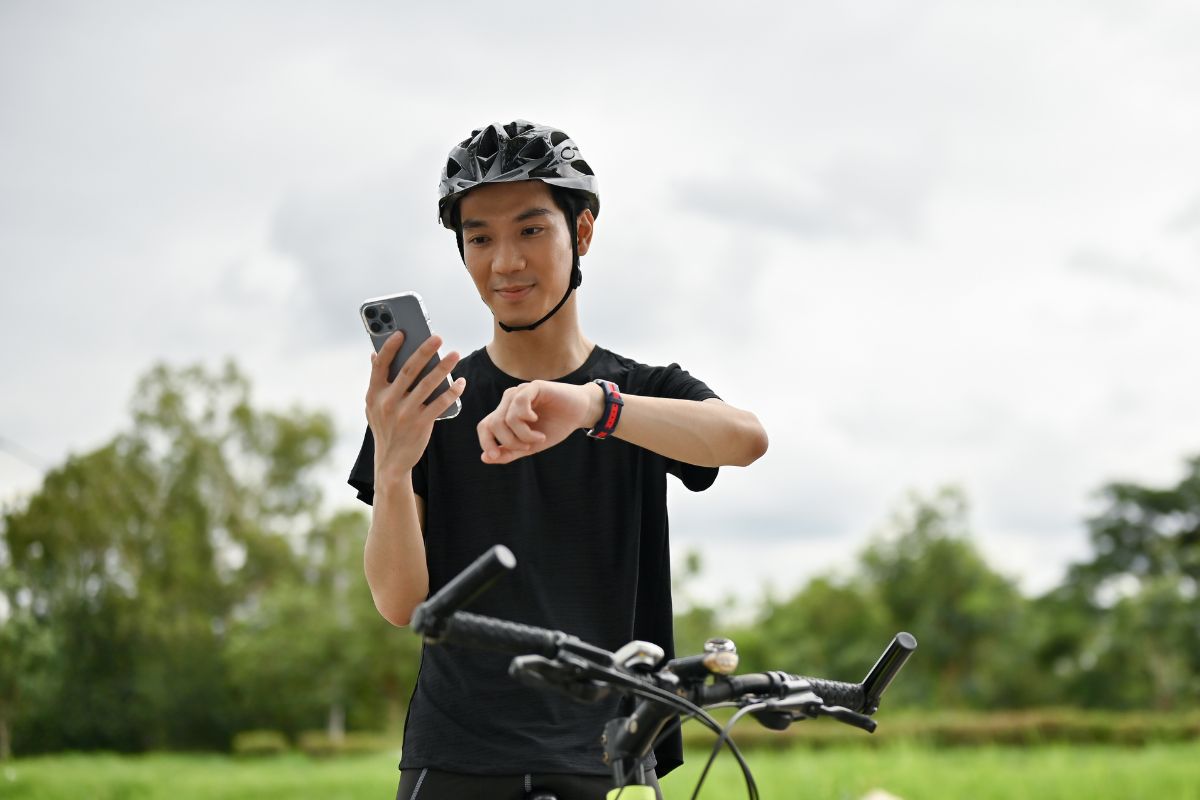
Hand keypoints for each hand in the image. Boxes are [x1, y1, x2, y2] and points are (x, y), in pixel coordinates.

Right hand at [365, 331, 465, 479]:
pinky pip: (440, 403)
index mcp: (374, 393)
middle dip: (425, 351)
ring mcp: (404, 413)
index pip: (380, 364)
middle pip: (409, 370)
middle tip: (438, 337)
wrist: (391, 461)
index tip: (403, 332)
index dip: (390, 346)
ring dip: (443, 367)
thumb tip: (374, 354)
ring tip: (455, 354)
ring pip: (427, 384)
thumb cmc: (385, 427)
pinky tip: (460, 382)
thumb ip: (376, 381)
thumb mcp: (373, 405)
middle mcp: (387, 401)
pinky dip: (452, 391)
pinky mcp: (420, 424)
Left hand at [476, 380, 603, 464]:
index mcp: (506, 414)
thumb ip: (509, 452)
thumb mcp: (531, 446)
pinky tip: (536, 420)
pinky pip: (519, 404)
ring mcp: (520, 392)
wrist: (579, 414)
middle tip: (529, 446)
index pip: (485, 426)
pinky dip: (526, 418)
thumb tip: (484, 458)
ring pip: (506, 418)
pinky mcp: (532, 387)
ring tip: (539, 437)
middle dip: (509, 442)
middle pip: (493, 424)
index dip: (486, 442)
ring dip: (523, 434)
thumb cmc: (555, 427)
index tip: (494, 456)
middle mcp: (509, 402)